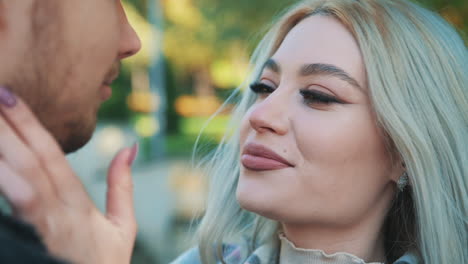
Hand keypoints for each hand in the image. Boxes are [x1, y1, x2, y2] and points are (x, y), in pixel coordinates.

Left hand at [0, 87, 137, 263]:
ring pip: (17, 181)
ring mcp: (41, 227)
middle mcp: (58, 211)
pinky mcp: (28, 240)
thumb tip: (129, 148)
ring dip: (1, 149)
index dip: (31, 126)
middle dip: (8, 126)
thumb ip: (122, 186)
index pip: (52, 156)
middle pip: (29, 162)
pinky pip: (13, 206)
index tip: (12, 97)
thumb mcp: (122, 227)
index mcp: (79, 204)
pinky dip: (1, 181)